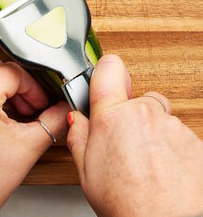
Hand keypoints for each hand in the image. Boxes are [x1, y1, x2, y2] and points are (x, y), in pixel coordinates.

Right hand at [67, 54, 202, 216]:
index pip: (110, 67)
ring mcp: (172, 126)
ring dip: (152, 133)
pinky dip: (171, 148)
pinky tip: (162, 171)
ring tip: (145, 164)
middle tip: (123, 142)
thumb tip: (78, 119)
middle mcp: (144, 113)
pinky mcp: (195, 141)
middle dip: (130, 114)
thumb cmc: (127, 204)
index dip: (106, 73)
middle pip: (136, 98)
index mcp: (112, 115)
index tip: (104, 82)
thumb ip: (79, 136)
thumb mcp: (86, 172)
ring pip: (158, 118)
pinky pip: (178, 136)